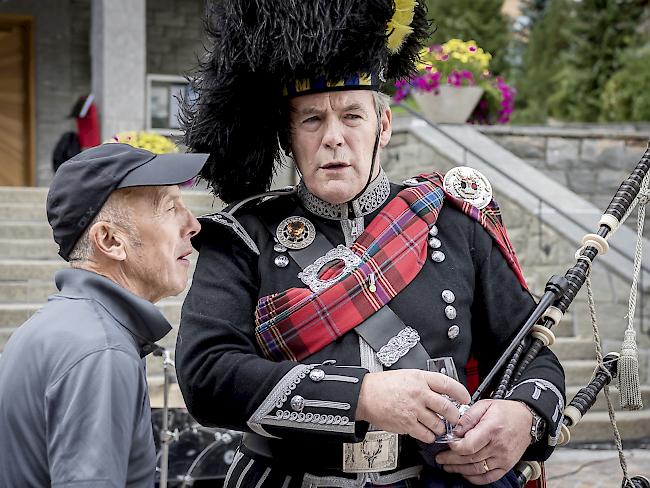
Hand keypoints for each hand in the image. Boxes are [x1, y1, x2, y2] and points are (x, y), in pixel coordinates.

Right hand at [355, 369, 469, 442]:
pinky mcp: (407, 424)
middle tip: (454, 417)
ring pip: (438, 424)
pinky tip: (427, 432)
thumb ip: (425, 383)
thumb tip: (442, 392)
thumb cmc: (383, 385)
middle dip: (454, 415)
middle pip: (447, 407)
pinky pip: (426, 434)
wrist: (365, 395)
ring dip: (441, 427)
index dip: (460, 392)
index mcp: (420, 379)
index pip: (447, 384)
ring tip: (438, 426)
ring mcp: (413, 410)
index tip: (465, 398)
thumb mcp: (407, 375)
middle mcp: (419, 394)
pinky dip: (429, 436)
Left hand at [435, 399, 531, 484]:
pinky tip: (465, 473)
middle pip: (470, 458)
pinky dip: (475, 478)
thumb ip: (468, 417)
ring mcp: (503, 458)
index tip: (447, 443)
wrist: (526, 419)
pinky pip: (489, 477)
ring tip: (448, 466)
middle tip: (440, 458)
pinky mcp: (506, 465)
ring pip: (477, 469)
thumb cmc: (506, 411)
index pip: (469, 445)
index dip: (454, 447)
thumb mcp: (484, 405)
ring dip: (459, 470)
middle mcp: (498, 446)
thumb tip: (455, 430)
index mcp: (491, 429)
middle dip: (451, 460)